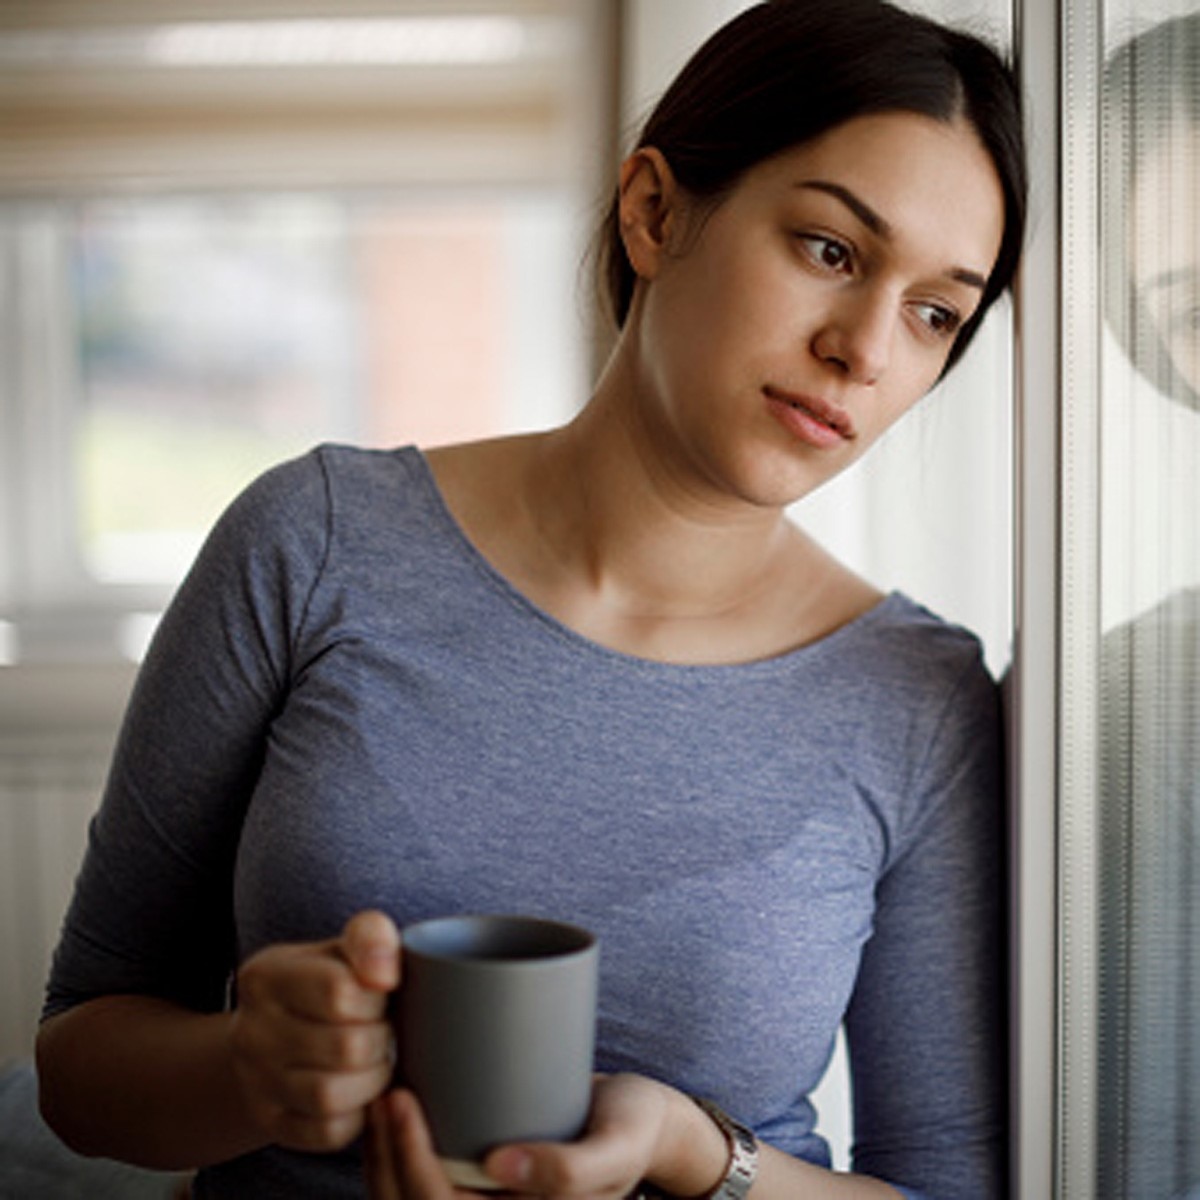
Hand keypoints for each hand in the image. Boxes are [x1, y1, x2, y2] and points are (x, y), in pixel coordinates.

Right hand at [229, 909, 399, 1152]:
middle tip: (385, 1030)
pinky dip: (358, 1114)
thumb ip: (370, 937)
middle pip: (344, 1047)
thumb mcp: (344, 947)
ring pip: (331, 1096)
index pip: (339, 992)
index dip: (377, 997)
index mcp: (265, 976)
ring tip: (377, 1059)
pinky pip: (327, 1133)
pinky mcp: (272, 1123)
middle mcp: (251, 1032)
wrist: (279, 1029)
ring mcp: (255, 1083)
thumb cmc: (328, 981)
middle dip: (382, 1039)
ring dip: (373, 1079)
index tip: (382, 994)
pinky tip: (361, 1089)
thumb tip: (384, 973)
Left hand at [365, 1074, 680, 1199]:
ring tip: (382, 1096)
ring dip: (384, 1156)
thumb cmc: (633, 1128)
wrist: (645, 1121)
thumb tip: (499, 1167)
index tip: (399, 1098)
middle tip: (384, 1089)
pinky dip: (398, 1154)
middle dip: (386, 1156)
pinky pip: (425, 1184)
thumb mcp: (617, 1148)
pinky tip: (394, 1112)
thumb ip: (571, 1169)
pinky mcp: (482, 1187)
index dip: (409, 1163)